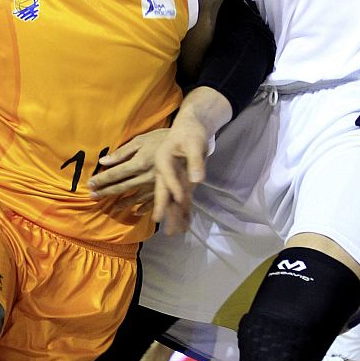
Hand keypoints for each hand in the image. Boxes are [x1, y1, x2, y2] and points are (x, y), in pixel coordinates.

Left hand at [88, 129, 168, 205]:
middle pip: (122, 187)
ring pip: (135, 197)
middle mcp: (145, 177)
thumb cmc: (160, 138)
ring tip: (112, 208)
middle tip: (93, 197)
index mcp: (138, 163)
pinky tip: (136, 212)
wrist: (185, 142)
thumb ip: (122, 152)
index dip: (102, 180)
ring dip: (122, 203)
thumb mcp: (141, 140)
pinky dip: (144, 208)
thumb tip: (104, 161)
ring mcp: (155, 185)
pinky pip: (152, 202)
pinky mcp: (164, 188)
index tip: (90, 185)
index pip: (115, 174)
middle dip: (106, 192)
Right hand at [152, 113, 210, 235]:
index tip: (180, 200)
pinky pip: (183, 199)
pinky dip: (185, 211)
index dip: (173, 189)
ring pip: (173, 200)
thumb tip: (197, 180)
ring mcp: (174, 179)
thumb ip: (195, 161)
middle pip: (164, 194)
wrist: (191, 128)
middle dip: (166, 212)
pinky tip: (186, 224)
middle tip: (169, 231)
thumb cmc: (190, 132)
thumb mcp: (194, 143)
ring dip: (176, 216)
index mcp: (163, 161)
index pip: (167, 178)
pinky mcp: (182, 182)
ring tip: (178, 233)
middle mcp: (165, 172)